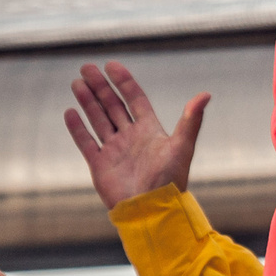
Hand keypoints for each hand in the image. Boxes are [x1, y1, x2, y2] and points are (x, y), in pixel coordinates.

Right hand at [64, 60, 209, 210]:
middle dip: (100, 87)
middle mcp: (131, 137)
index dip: (124, 82)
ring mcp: (115, 150)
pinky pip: (86, 142)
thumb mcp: (182, 146)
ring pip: (98, 119)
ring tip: (77, 83)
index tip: (111, 65)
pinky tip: (70, 112)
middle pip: (113, 106)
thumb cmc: (170, 180)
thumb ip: (191, 120)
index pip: (135, 99)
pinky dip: (77, 128)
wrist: (152, 210)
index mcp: (150, 130)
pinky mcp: (101, 165)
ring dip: (88, 101)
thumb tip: (206, 95)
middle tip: (86, 67)